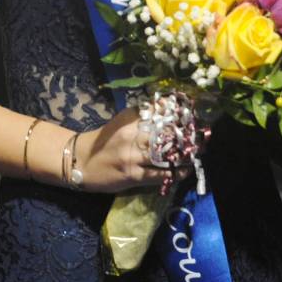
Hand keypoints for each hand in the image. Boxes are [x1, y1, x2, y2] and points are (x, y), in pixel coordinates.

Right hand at [75, 108, 191, 192]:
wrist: (80, 162)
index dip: (179, 113)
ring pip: (166, 154)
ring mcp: (133, 156)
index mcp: (130, 119)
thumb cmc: (105, 140)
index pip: (160, 112)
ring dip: (185, 155)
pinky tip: (185, 171)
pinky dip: (176, 173)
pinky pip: (160, 174)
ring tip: (197, 153)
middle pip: (167, 132)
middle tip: (201, 135)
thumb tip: (169, 107)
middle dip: (186, 134)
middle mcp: (132, 135)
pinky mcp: (133, 175)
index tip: (193, 114)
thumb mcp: (122, 122)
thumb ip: (143, 115)